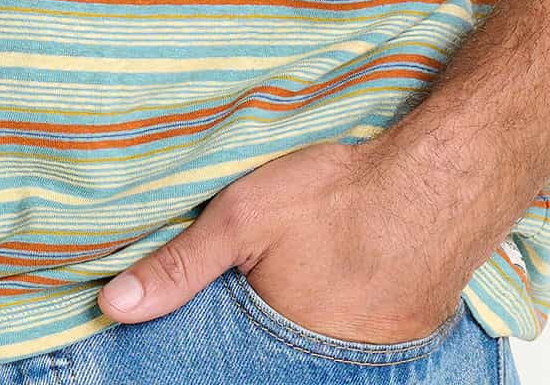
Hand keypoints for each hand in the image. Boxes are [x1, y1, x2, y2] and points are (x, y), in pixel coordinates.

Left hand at [96, 137, 469, 344]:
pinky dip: (335, 321)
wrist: (436, 184)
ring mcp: (366, 364)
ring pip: (307, 354)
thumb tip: (113, 305)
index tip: (192, 334)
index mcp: (275, 351)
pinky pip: (350, 346)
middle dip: (249, 342)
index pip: (222, 369)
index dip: (202, 355)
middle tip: (261, 289)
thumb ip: (178, 265)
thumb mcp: (241, 219)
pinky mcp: (399, 347)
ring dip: (293, 332)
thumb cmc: (338, 197)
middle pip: (265, 360)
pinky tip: (334, 285)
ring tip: (300, 284)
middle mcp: (320, 369)